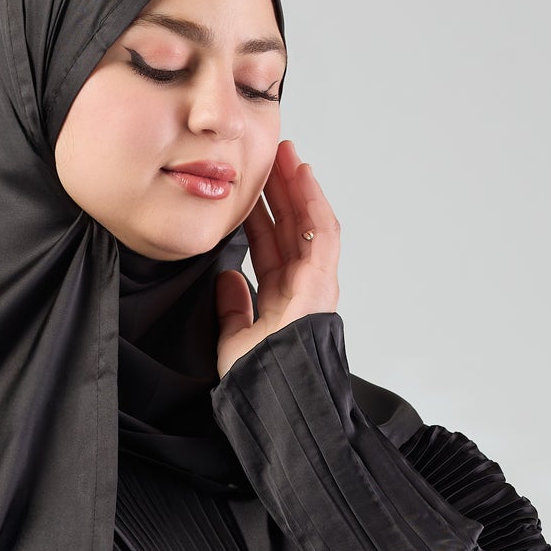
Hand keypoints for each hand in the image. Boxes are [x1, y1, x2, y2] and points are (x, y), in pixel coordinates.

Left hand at [215, 139, 340, 379]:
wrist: (274, 396)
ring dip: (298, 188)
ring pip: (308, 224)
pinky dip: (314, 203)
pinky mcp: (323, 281)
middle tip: (268, 158)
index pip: (271, 248)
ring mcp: (316, 284)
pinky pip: (322, 233)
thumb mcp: (234, 338)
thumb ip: (233, 308)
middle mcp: (302, 288)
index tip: (248, 190)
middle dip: (280, 192)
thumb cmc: (258, 379)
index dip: (260, 217)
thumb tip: (227, 278)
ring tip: (285, 155)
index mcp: (281, 300)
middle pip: (291, 229)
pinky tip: (303, 176)